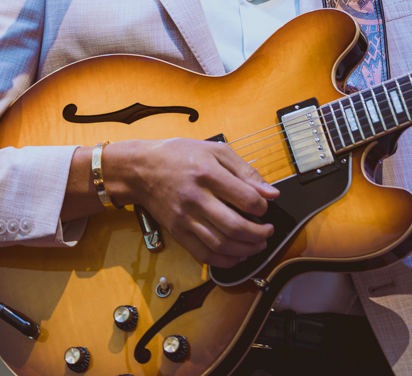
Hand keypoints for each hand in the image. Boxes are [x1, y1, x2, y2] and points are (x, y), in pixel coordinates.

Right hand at [103, 137, 278, 267]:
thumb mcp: (215, 150)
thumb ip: (245, 170)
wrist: (141, 168)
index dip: (262, 206)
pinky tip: (237, 256)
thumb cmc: (179, 155)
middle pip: (235, 226)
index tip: (265, 207)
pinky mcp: (178, 232)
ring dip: (246, 250)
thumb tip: (270, 192)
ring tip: (257, 245)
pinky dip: (224, 260)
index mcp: (208, 173)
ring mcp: (185, 218)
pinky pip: (203, 254)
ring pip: (221, 244)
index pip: (245, 198)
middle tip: (268, 232)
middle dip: (259, 234)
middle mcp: (196, 198)